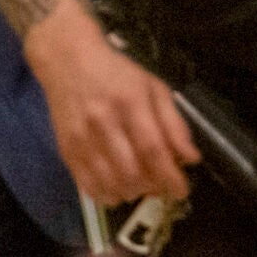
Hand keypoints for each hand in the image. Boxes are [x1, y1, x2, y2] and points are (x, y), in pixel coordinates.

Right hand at [24, 11, 198, 204]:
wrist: (67, 61)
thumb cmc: (115, 73)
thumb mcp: (152, 87)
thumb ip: (173, 122)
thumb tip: (190, 158)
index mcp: (129, 101)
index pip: (152, 148)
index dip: (170, 176)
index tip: (181, 191)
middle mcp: (103, 121)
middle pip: (131, 172)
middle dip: (151, 187)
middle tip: (159, 186)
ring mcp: (81, 137)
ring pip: (109, 184)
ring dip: (131, 194)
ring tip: (139, 186)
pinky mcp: (66, 149)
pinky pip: (87, 186)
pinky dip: (106, 195)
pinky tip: (117, 188)